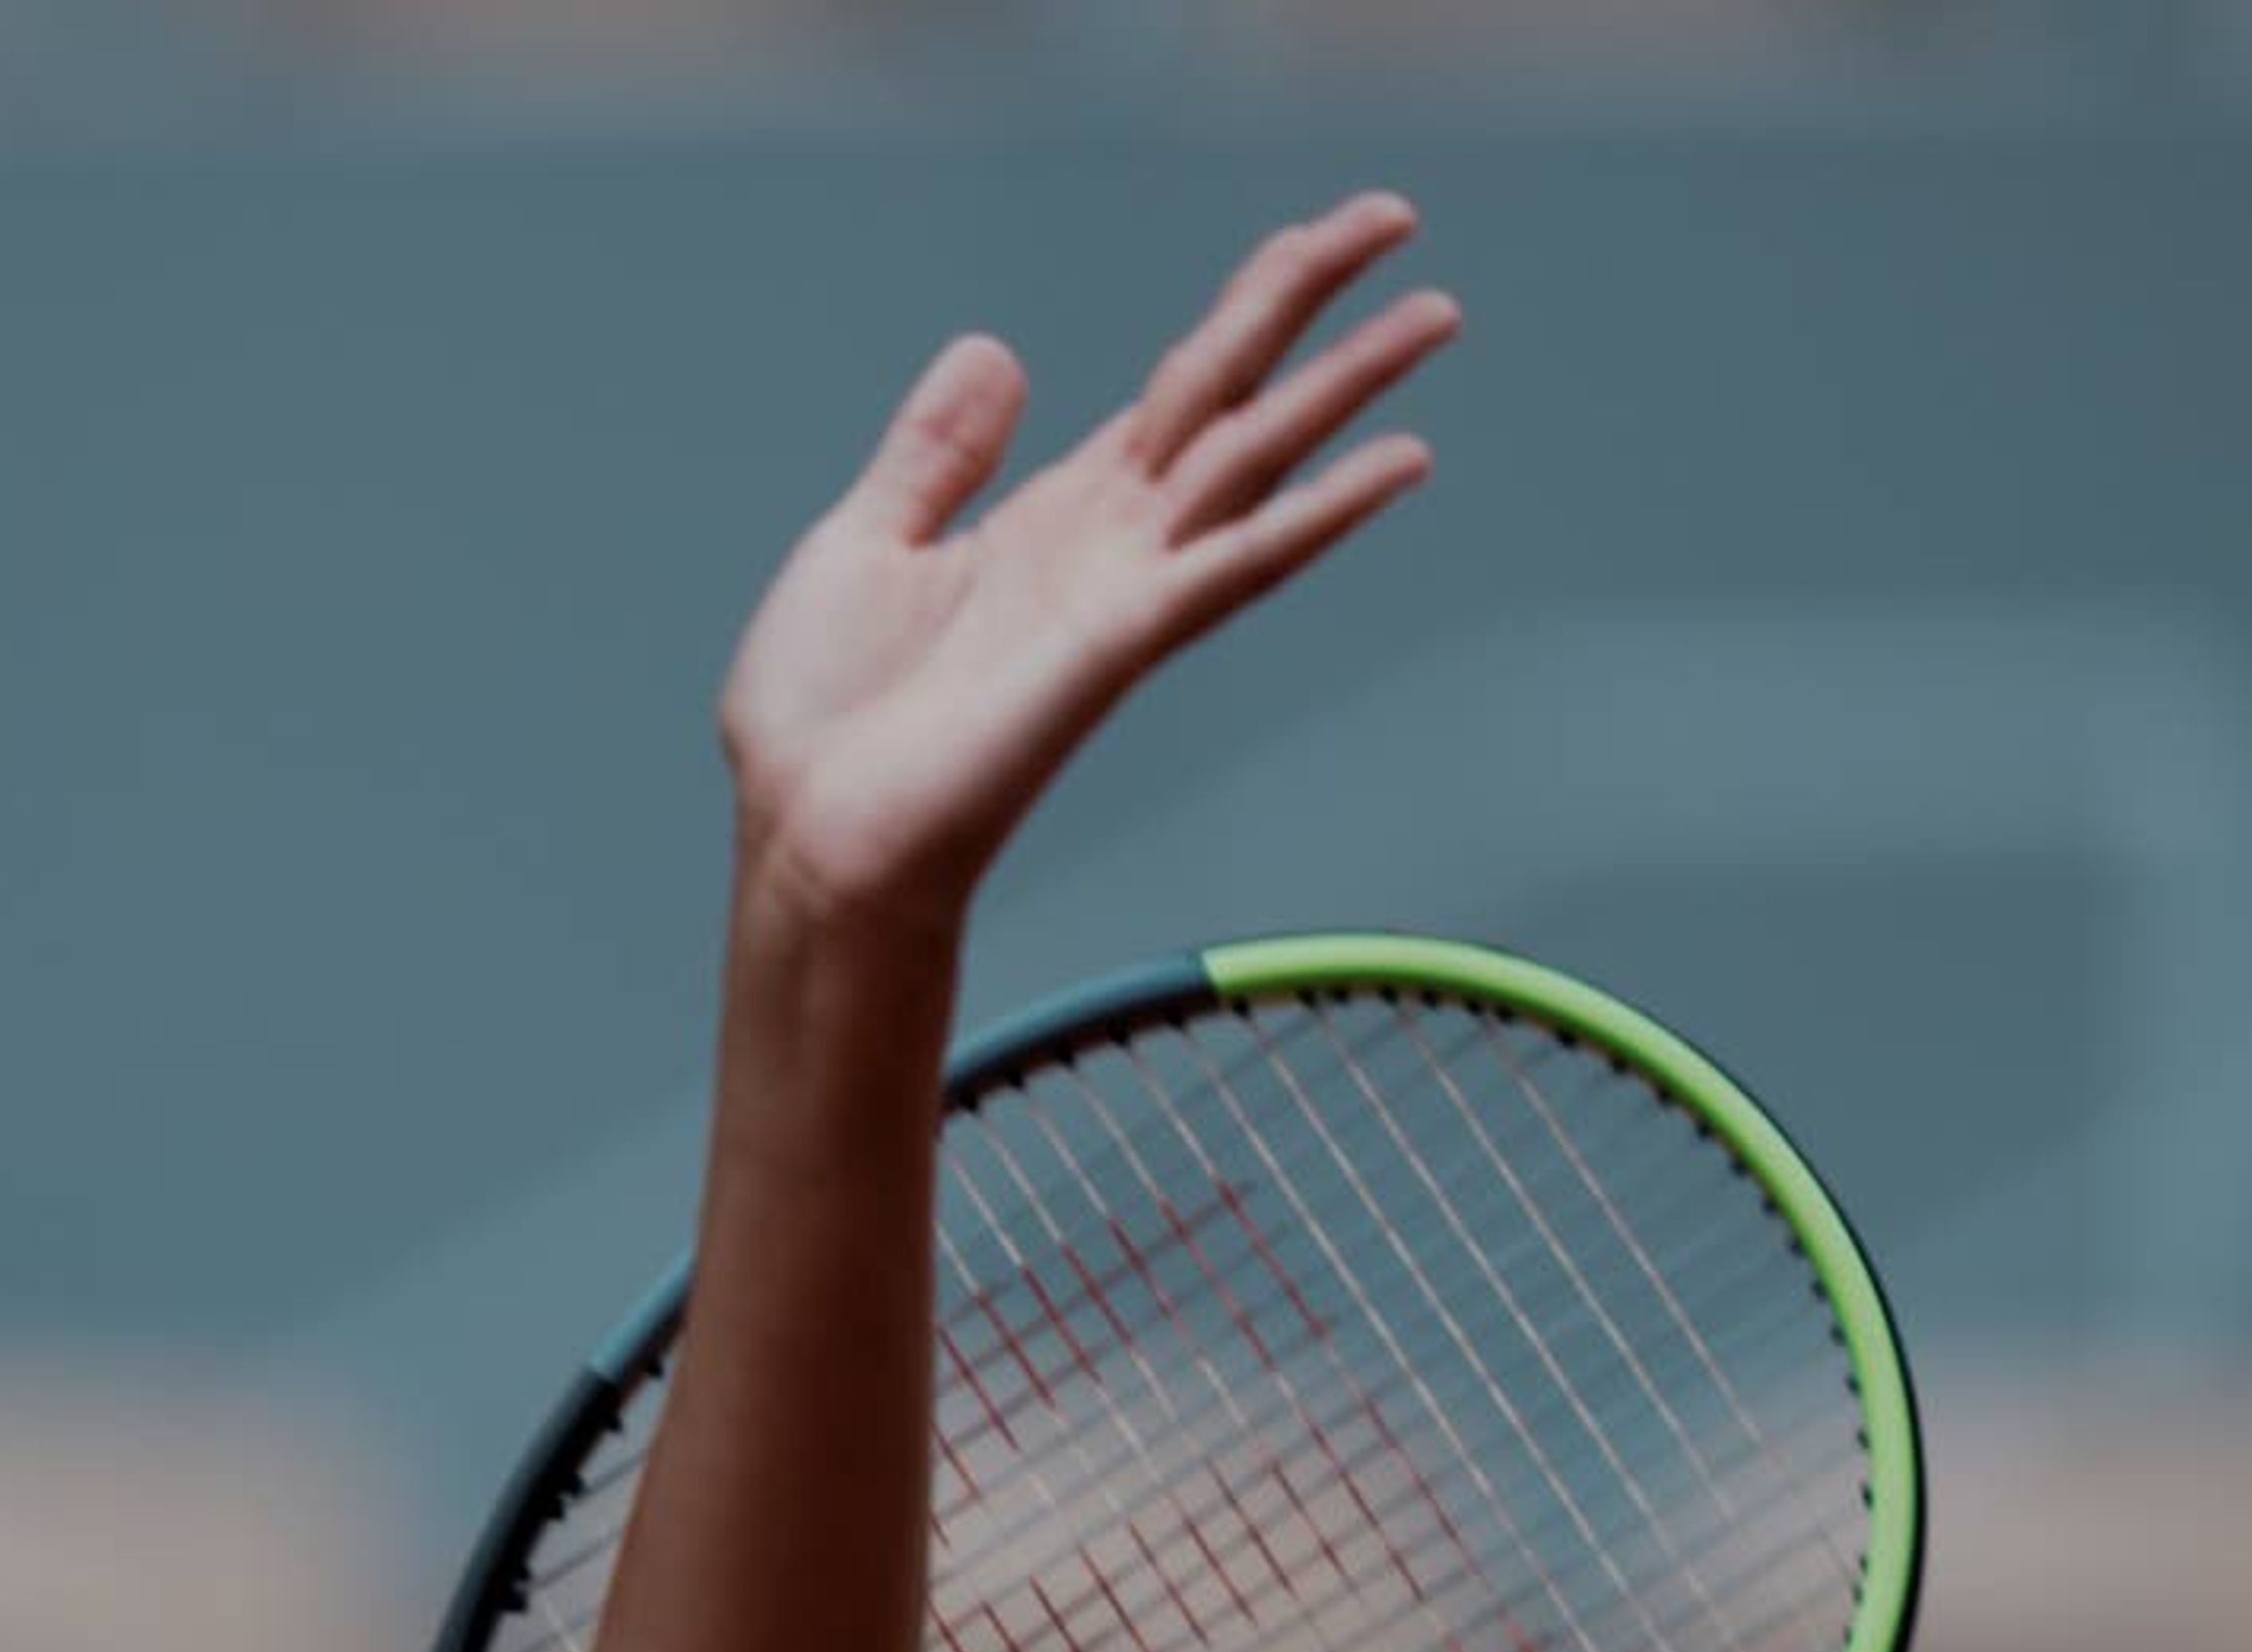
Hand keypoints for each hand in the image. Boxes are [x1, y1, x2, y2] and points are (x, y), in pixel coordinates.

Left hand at [717, 192, 1455, 936]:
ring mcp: (1124, 595)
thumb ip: (936, 454)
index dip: (1245, 310)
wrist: (812, 837)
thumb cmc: (824, 722)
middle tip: (1403, 215)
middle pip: (1234, 397)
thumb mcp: (863, 545)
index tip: (1312, 241)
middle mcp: (1110, 547)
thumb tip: (996, 349)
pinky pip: (1234, 563)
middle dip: (1315, 306)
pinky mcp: (1116, 645)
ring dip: (1349, 385)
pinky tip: (1398, 461)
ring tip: (1439, 310)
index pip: (1177, 391)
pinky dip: (1316, 511)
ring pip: (1256, 459)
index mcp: (1055, 517)